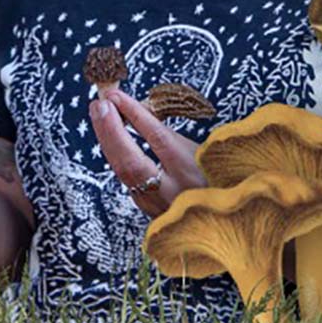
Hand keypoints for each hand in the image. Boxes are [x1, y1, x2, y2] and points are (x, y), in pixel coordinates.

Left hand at [89, 88, 206, 216]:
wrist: (223, 226)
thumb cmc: (217, 180)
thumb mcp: (203, 155)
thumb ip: (172, 138)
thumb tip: (137, 111)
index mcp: (194, 173)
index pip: (158, 139)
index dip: (135, 115)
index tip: (117, 96)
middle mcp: (174, 193)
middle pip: (131, 161)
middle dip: (110, 129)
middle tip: (100, 103)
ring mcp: (158, 205)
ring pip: (123, 172)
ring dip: (107, 140)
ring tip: (99, 113)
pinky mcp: (148, 210)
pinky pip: (127, 179)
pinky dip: (115, 155)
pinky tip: (108, 138)